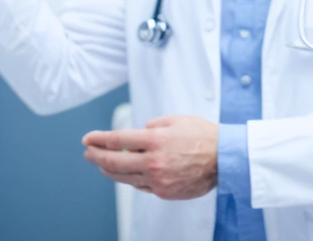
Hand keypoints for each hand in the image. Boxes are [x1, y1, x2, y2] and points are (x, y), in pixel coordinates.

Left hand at [82, 116, 217, 199]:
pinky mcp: (164, 192)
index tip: (88, 139)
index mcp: (156, 140)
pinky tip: (127, 174)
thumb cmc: (204, 136)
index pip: (117, 140)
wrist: (225, 158)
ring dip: (109, 170)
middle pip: (114, 162)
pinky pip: (141, 186)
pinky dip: (131, 179)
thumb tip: (140, 133)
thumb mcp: (177, 120)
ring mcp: (158, 180)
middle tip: (88, 152)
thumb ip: (154, 126)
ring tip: (102, 165)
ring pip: (125, 177)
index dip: (99, 139)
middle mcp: (154, 161)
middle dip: (96, 156)